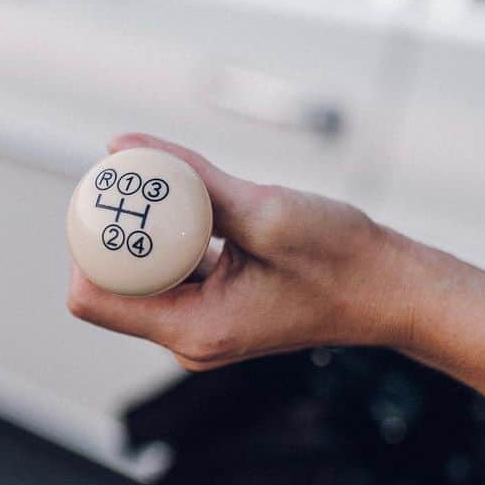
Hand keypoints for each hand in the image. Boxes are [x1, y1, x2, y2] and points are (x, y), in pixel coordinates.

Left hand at [67, 133, 413, 369]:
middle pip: (113, 281)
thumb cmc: (343, 261)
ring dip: (151, 226)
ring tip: (176, 184)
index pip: (93, 293)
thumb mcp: (264, 213)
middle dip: (119, 226)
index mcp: (195, 330)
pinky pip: (177, 268)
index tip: (113, 190)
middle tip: (140, 176)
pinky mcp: (222, 304)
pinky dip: (179, 232)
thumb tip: (123, 148)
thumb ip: (192, 180)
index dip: (91, 239)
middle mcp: (191, 336)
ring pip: (145, 271)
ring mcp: (206, 323)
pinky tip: (205, 202)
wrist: (393, 287)